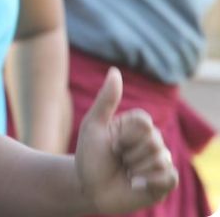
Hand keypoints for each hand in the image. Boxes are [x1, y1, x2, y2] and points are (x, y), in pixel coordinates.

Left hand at [74, 67, 177, 212]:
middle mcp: (152, 141)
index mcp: (136, 126)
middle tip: (118, 159)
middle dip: (128, 153)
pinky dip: (149, 181)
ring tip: (126, 172)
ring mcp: (159, 161)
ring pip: (159, 159)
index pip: (144, 122)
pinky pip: (169, 177)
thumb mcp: (93, 125)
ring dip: (135, 168)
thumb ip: (106, 99)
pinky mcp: (164, 182)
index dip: (125, 135)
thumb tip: (115, 70)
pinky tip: (136, 184)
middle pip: (153, 141)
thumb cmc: (89, 155)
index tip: (112, 142)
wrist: (88, 187)